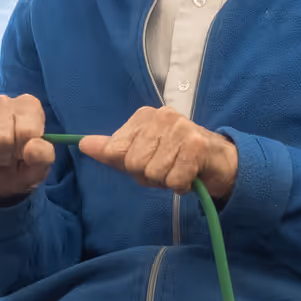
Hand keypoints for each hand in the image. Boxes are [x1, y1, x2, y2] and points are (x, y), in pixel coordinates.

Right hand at [0, 94, 54, 202]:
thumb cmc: (20, 166)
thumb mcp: (39, 166)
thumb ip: (44, 156)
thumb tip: (32, 148)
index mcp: (28, 106)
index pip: (26, 131)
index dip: (24, 151)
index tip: (22, 154)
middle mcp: (2, 101)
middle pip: (0, 139)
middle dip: (4, 158)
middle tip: (6, 159)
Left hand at [79, 107, 237, 202]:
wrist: (218, 163)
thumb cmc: (175, 158)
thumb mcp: (140, 154)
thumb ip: (112, 151)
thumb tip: (82, 144)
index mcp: (143, 116)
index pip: (115, 151)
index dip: (132, 165)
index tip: (150, 160)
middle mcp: (161, 116)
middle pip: (133, 163)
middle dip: (149, 174)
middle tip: (168, 167)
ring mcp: (180, 128)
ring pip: (153, 173)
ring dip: (167, 180)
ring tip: (179, 169)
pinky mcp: (196, 145)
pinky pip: (174, 180)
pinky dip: (181, 185)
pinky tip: (190, 174)